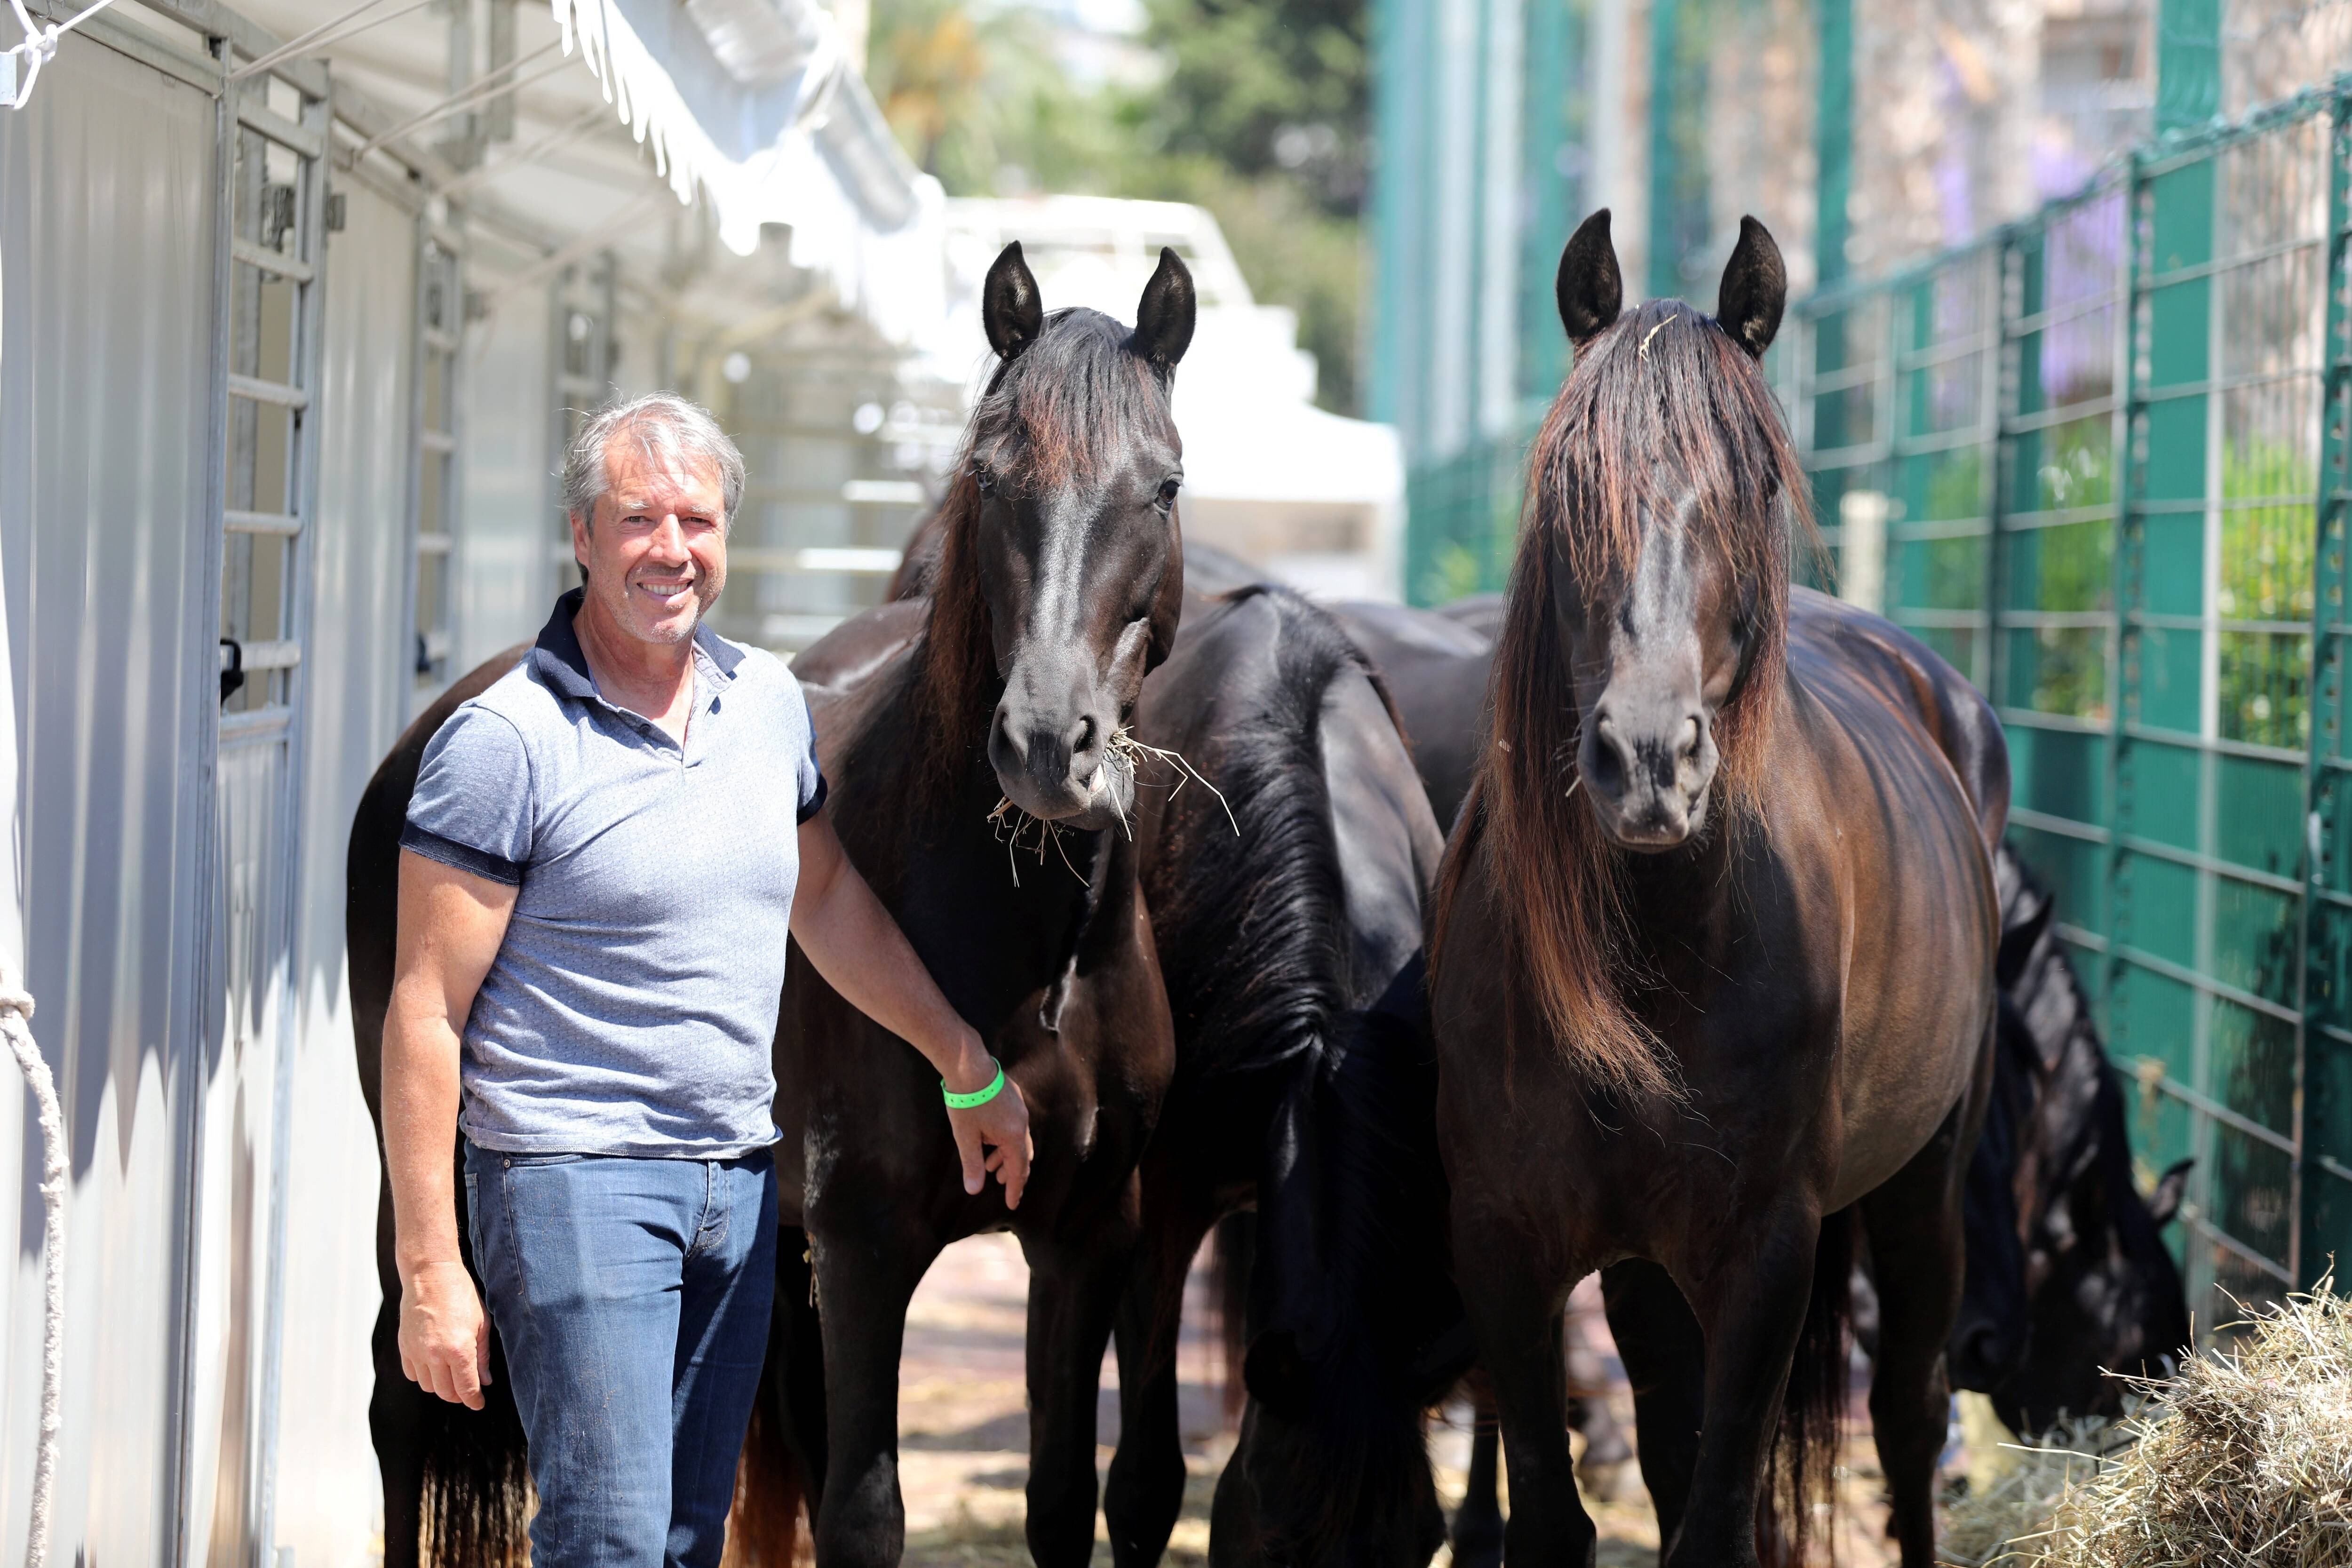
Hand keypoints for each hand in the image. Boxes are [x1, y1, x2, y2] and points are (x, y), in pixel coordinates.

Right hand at [399, 1257, 491, 1408]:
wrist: (430, 1275)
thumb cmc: (461, 1294)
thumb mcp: (482, 1323)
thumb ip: (483, 1355)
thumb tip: (485, 1381)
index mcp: (459, 1350)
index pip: (466, 1389)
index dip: (474, 1401)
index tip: (478, 1404)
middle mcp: (435, 1355)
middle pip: (446, 1392)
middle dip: (459, 1395)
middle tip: (468, 1391)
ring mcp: (416, 1352)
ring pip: (428, 1386)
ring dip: (441, 1387)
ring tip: (452, 1376)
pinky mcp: (404, 1347)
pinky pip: (412, 1374)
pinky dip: (423, 1376)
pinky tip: (434, 1366)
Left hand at [943, 1040, 1033, 1209]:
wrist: (969, 1065)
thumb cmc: (966, 1102)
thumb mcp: (966, 1137)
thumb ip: (972, 1164)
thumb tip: (974, 1190)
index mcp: (1014, 1135)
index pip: (1019, 1169)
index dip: (1016, 1189)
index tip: (1012, 1204)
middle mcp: (1022, 1122)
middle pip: (1023, 1155)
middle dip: (1012, 1171)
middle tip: (999, 1182)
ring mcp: (1019, 1109)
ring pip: (1018, 1140)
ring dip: (1006, 1155)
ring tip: (990, 1164)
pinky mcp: (1013, 1098)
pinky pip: (1015, 1126)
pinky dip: (1005, 1139)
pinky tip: (989, 1138)